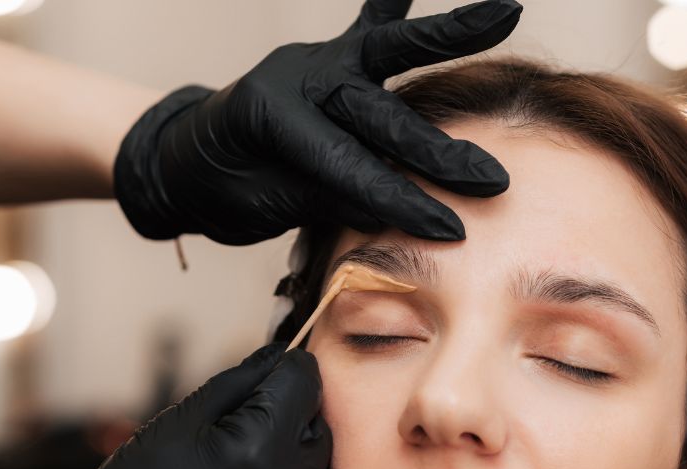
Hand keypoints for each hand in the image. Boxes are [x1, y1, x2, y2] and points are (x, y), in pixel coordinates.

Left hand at [115, 0, 521, 244]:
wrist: (183, 161)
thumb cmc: (216, 190)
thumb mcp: (262, 205)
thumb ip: (323, 197)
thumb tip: (391, 207)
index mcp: (270, 113)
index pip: (345, 163)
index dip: (395, 198)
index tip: (446, 228)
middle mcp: (297, 76)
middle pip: (377, 114)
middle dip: (435, 152)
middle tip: (490, 180)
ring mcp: (314, 60)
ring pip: (387, 49)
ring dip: (447, 34)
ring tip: (504, 12)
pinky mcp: (326, 58)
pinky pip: (367, 27)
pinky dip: (396, 4)